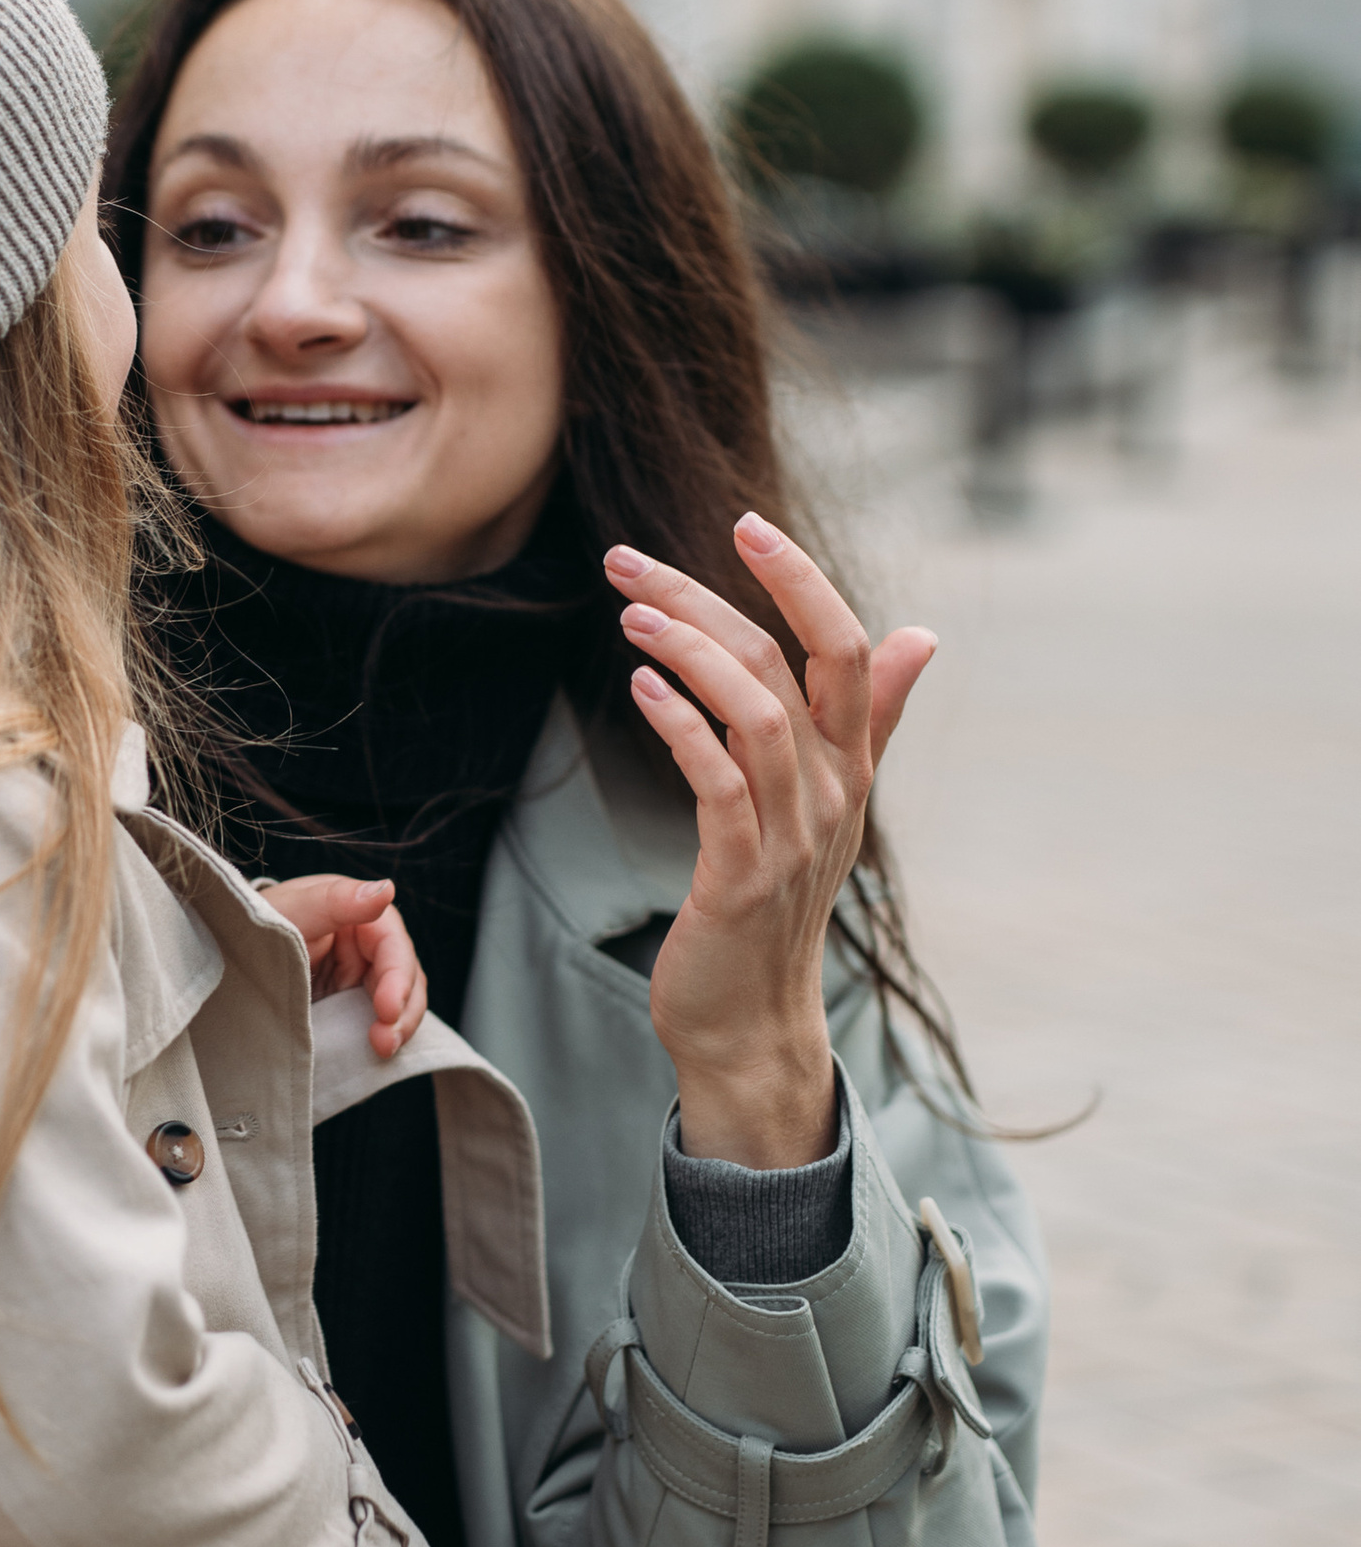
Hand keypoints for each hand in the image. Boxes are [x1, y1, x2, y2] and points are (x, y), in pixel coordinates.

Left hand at [261, 872, 428, 1057]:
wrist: (225, 958)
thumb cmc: (253, 924)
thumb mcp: (289, 911)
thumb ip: (335, 901)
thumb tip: (386, 889)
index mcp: (356, 911)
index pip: (393, 944)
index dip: (398, 977)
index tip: (387, 1009)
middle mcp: (365, 941)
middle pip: (406, 976)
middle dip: (402, 1010)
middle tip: (384, 1042)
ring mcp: (359, 973)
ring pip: (400, 1001)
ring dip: (397, 1027)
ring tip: (382, 1049)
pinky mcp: (349, 1001)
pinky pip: (378, 1019)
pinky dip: (382, 1035)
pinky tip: (373, 1052)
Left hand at [606, 516, 937, 1167]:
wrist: (749, 1021)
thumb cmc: (774, 901)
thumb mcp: (829, 803)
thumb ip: (873, 717)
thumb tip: (922, 634)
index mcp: (852, 765)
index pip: (848, 649)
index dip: (802, 580)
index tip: (745, 524)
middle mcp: (834, 793)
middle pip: (782, 664)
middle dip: (704, 598)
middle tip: (625, 561)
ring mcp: (794, 837)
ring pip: (752, 713)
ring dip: (686, 652)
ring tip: (629, 616)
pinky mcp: (744, 878)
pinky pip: (720, 784)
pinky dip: (681, 726)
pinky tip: (641, 689)